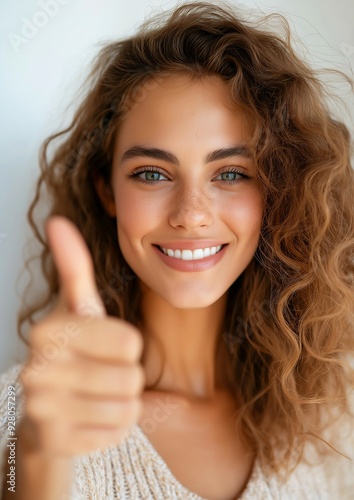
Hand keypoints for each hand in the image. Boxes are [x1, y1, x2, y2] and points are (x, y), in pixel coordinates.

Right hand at [19, 216, 144, 456]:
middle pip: (130, 376)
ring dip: (122, 402)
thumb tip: (59, 220)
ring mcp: (42, 410)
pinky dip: (113, 427)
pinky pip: (117, 433)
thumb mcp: (77, 308)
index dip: (127, 345)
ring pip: (127, 407)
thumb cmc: (72, 353)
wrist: (46, 412)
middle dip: (126, 376)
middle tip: (102, 375)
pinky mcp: (54, 443)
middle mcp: (37, 369)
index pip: (129, 341)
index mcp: (48, 331)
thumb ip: (73, 266)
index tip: (106, 346)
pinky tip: (90, 418)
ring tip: (97, 395)